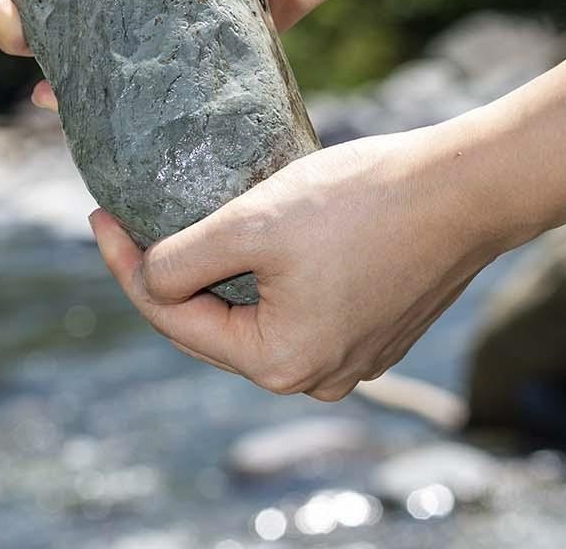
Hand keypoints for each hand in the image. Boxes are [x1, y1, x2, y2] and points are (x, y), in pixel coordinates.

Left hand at [86, 118, 528, 400]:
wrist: (467, 188)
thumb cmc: (362, 202)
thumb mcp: (254, 222)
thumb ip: (185, 260)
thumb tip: (149, 280)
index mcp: (279, 363)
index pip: (174, 318)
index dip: (127, 265)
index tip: (98, 215)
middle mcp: (316, 378)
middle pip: (214, 325)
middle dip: (173, 275)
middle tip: (134, 219)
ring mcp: (352, 357)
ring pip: (258, 314)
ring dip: (223, 272)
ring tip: (189, 222)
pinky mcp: (376, 328)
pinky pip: (300, 305)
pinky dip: (270, 273)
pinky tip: (257, 231)